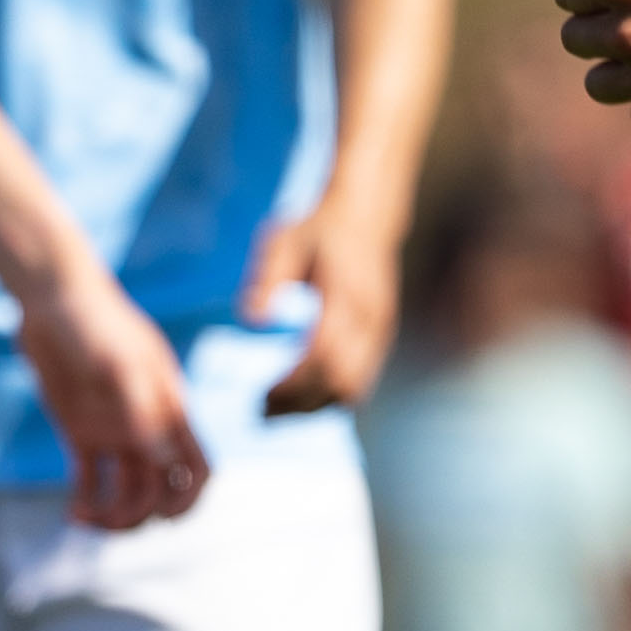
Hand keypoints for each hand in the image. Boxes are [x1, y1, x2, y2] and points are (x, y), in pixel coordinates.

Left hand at [14, 267, 210, 530]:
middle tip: (106, 520)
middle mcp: (145, 427)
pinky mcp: (81, 431)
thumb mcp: (121, 365)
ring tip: (82, 518)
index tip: (163, 518)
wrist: (51, 297)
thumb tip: (166, 464)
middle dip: (140, 515)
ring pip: (125, 492)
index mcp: (168, 411)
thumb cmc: (94, 324)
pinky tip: (72, 512)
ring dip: (111, 514)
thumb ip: (144, 411)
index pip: (196, 468)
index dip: (188, 500)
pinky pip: (90, 480)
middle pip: (159, 491)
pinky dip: (85, 502)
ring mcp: (113, 430)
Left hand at [242, 189, 403, 415]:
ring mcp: (380, 332)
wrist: (366, 218)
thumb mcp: (283, 240)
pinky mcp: (380, 339)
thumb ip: (266, 277)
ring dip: (315, 406)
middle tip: (260, 412)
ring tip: (274, 410)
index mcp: (346, 293)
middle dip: (301, 403)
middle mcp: (370, 319)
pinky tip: (298, 397)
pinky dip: (328, 397)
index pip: (324, 352)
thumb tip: (250, 320)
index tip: (261, 394)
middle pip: (341, 380)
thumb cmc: (317, 230)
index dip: (295, 381)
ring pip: (354, 389)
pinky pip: (359, 382)